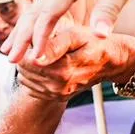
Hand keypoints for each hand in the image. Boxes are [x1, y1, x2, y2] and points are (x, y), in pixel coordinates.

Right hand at [5, 0, 134, 64]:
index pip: (52, 11)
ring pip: (37, 7)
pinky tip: (21, 35)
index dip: (42, 36)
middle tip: (12, 61)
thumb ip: (107, 10)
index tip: (36, 58)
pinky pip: (44, 3)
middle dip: (23, 37)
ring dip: (23, 30)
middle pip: (37, 11)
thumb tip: (98, 36)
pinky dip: (32, 21)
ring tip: (10, 53)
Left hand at [16, 24, 134, 100]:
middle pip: (24, 70)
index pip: (26, 61)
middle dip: (28, 55)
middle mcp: (58, 87)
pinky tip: (48, 65)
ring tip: (47, 54)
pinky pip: (31, 86)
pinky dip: (34, 75)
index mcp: (62, 71)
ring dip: (30, 66)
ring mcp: (56, 94)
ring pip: (25, 78)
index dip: (27, 47)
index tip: (39, 38)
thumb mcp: (77, 36)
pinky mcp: (54, 97)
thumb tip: (34, 57)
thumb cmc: (94, 43)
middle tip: (43, 44)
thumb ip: (54, 45)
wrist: (110, 62)